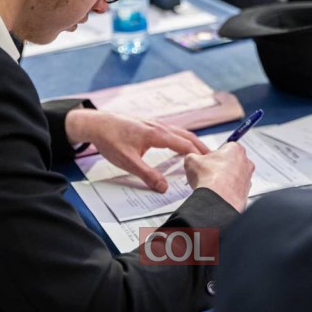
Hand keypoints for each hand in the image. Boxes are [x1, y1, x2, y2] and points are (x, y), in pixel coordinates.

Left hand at [65, 110, 209, 192]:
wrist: (97, 123)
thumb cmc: (110, 140)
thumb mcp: (128, 161)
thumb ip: (147, 175)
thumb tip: (164, 187)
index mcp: (157, 134)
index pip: (185, 144)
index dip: (198, 155)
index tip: (210, 164)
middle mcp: (159, 127)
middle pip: (187, 136)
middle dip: (201, 147)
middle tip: (214, 158)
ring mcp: (155, 124)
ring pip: (180, 132)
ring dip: (192, 141)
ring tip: (201, 152)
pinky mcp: (149, 125)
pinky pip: (172, 131)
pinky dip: (182, 138)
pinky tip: (179, 144)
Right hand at [185, 143, 253, 211]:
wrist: (218, 200)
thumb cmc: (210, 178)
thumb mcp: (192, 161)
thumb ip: (192, 156)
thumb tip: (191, 159)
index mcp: (235, 149)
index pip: (225, 147)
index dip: (213, 155)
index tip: (207, 160)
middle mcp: (245, 162)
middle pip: (231, 161)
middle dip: (220, 166)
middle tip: (208, 172)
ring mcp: (247, 178)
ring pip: (234, 175)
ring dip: (225, 179)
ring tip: (211, 184)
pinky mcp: (246, 192)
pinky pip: (235, 188)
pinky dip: (228, 190)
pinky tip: (217, 193)